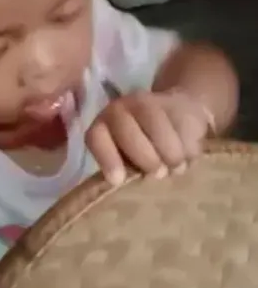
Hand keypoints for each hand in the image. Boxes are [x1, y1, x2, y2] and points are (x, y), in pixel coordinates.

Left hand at [86, 89, 212, 185]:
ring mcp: (150, 101)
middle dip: (146, 159)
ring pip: (160, 131)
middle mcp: (122, 107)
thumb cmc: (145, 147)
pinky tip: (187, 153)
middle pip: (130, 135)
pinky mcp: (178, 102)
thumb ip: (124, 170)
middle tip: (158, 174)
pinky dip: (189, 149)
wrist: (176, 113)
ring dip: (171, 156)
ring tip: (175, 166)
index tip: (119, 181)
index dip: (107, 160)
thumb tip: (128, 186)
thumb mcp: (128, 159)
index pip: (97, 138)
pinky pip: (185, 130)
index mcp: (103, 125)